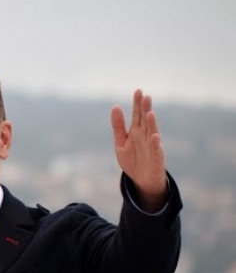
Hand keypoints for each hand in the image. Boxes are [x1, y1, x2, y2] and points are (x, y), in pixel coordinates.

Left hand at [111, 89, 167, 210]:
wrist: (141, 182)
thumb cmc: (132, 161)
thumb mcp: (120, 143)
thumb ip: (118, 126)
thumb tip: (115, 106)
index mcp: (136, 131)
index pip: (137, 115)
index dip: (137, 103)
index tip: (138, 91)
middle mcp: (146, 136)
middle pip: (145, 121)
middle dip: (145, 109)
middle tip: (145, 96)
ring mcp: (152, 147)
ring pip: (152, 133)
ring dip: (152, 123)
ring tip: (150, 113)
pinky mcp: (156, 159)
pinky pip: (156, 150)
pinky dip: (155, 144)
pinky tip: (154, 136)